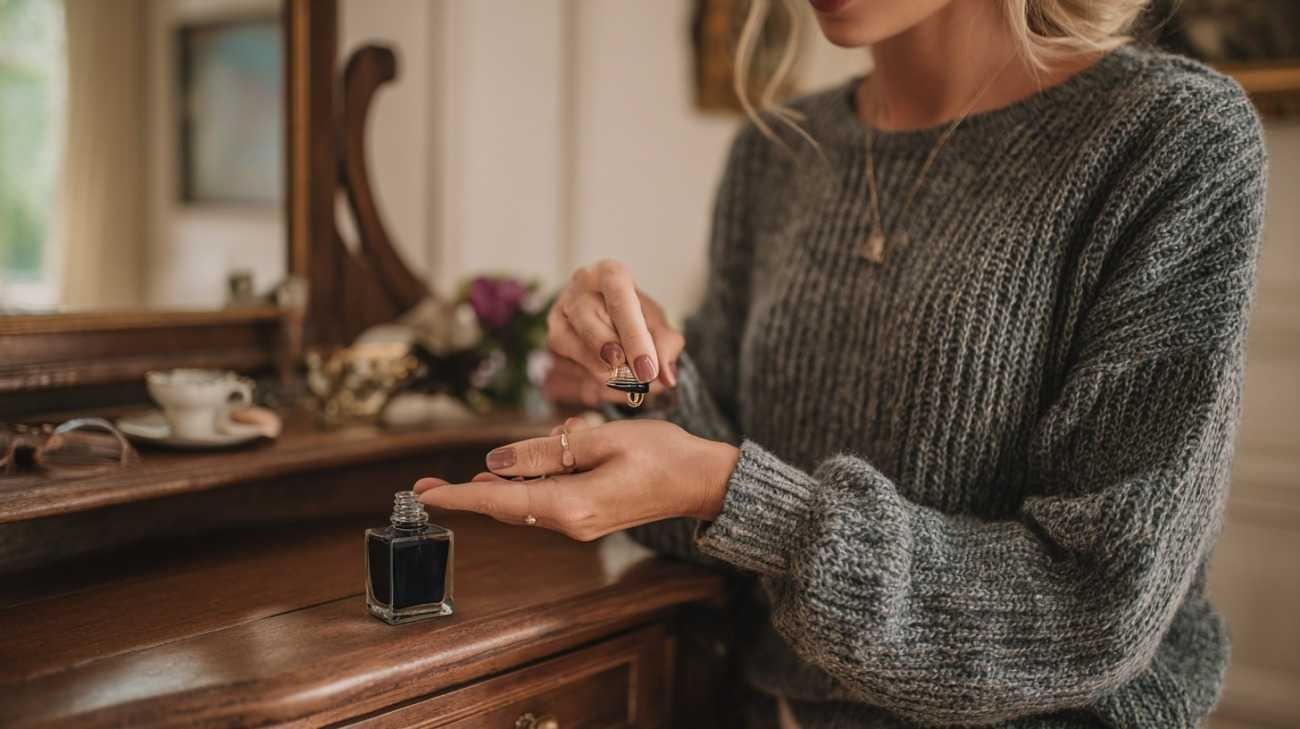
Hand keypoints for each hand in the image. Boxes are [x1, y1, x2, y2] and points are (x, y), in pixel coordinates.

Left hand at [415, 417, 738, 540]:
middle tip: (425, 486)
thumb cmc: (662, 454)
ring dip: (507, 481)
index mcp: (569, 504)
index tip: (423, 494)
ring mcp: (579, 524)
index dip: (458, 495)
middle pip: (505, 505)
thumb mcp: (601, 440)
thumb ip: (545, 450)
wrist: (704, 481)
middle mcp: (569, 522)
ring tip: (487, 467)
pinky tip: (542, 456)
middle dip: (468, 493)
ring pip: (525, 501)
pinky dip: (536, 478)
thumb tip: (496, 460)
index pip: (499, 499)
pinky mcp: (589, 517)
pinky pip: (547, 498)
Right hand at [545, 260, 682, 403]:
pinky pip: (563, 368)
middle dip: (614, 357)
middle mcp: (577, 289)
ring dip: (601, 373)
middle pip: (589, 324)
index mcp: (608, 274)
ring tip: (629, 384)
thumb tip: (665, 377)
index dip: (633, 337)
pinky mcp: (549, 341)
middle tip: (638, 380)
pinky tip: (612, 385)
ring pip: (569, 347)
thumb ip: (666, 346)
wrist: (610, 323)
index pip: (618, 298)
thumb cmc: (636, 318)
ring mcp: (558, 314)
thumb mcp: (658, 325)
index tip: (647, 370)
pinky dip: (590, 384)